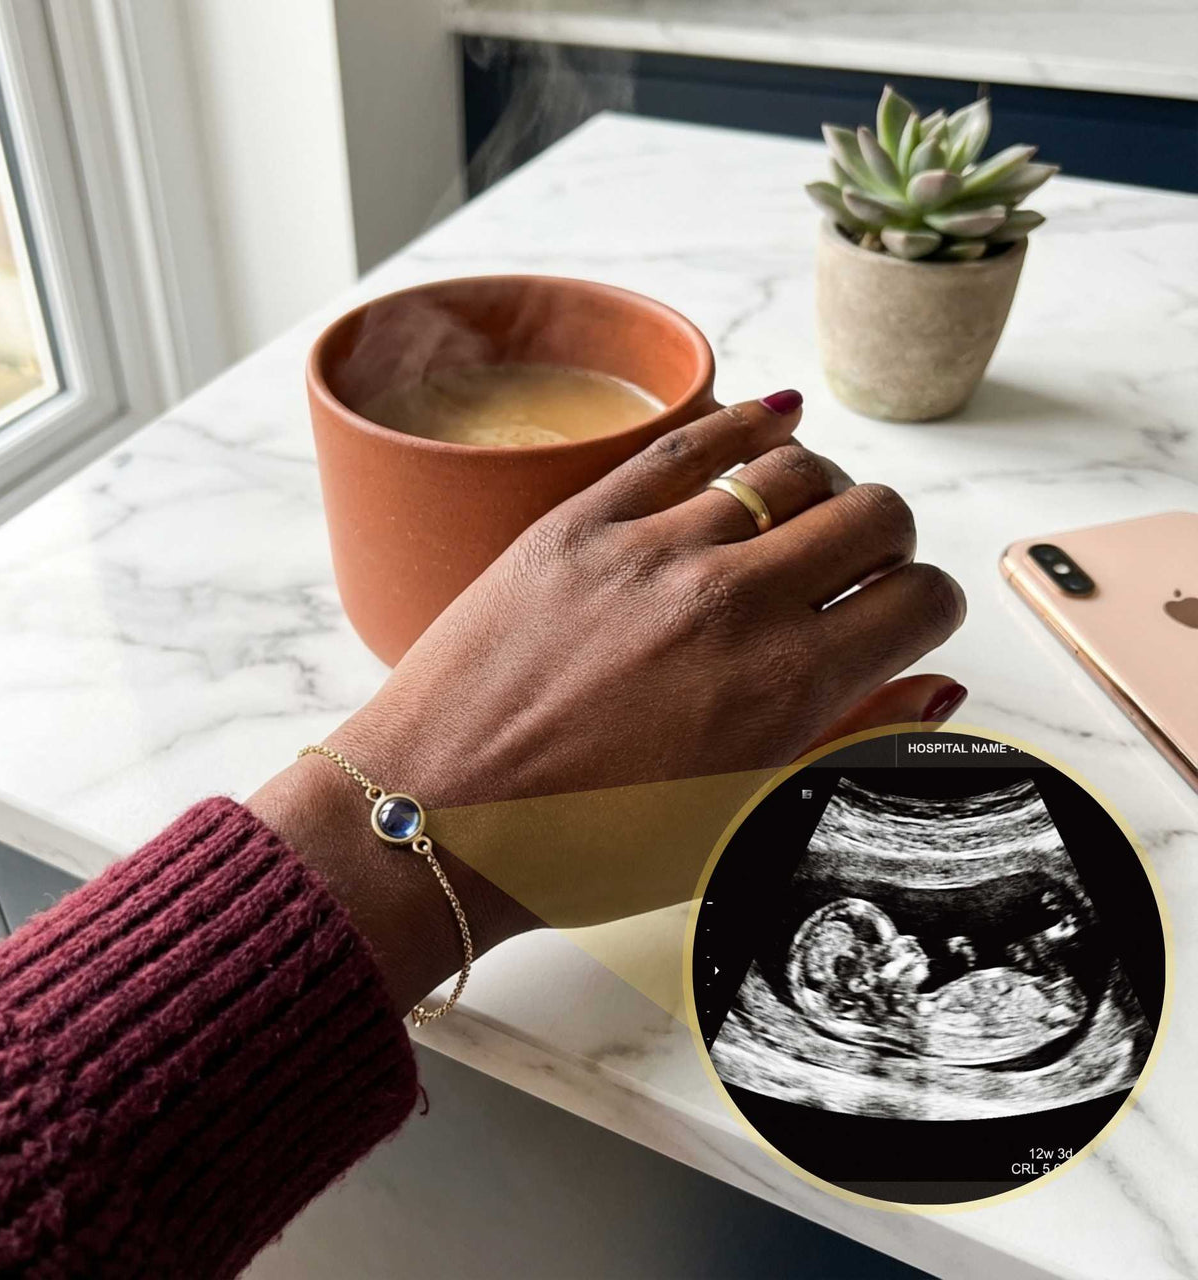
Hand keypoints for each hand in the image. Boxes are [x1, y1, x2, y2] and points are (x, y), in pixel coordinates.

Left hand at [251, 395, 966, 1010]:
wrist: (438, 818)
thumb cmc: (582, 846)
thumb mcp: (735, 820)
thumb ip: (842, 741)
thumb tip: (934, 686)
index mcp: (784, 690)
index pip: (919, 598)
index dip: (927, 606)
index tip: (904, 615)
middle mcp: (732, 604)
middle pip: (875, 513)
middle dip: (887, 541)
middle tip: (854, 572)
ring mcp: (652, 550)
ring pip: (792, 465)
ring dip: (818, 490)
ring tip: (796, 522)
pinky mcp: (581, 520)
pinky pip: (688, 442)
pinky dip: (744, 424)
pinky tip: (768, 425)